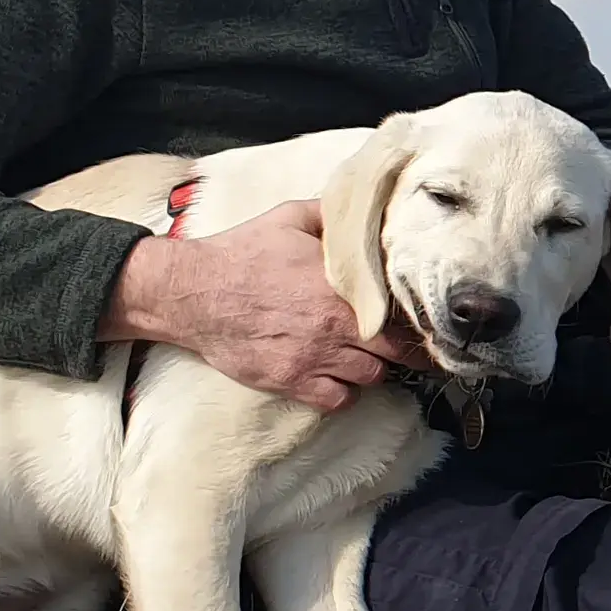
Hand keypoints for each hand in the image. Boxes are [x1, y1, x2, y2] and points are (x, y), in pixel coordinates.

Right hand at [102, 199, 418, 411]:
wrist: (192, 291)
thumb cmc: (240, 253)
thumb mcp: (290, 218)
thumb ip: (332, 216)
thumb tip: (361, 209)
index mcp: (342, 286)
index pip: (402, 309)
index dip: (414, 314)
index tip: (418, 315)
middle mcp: (335, 326)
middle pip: (397, 350)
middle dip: (403, 346)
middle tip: (403, 342)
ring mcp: (315, 357)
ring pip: (372, 377)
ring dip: (373, 367)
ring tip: (364, 354)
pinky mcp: (292, 382)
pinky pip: (338, 401)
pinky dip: (344, 393)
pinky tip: (338, 377)